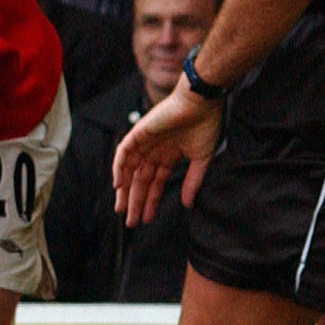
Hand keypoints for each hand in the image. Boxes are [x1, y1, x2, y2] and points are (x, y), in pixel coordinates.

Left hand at [110, 77, 221, 224]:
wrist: (202, 102)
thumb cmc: (205, 125)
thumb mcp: (201, 160)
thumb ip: (192, 181)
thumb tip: (187, 204)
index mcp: (169, 155)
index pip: (155, 183)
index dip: (151, 201)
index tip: (146, 219)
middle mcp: (154, 150)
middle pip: (140, 180)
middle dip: (135, 201)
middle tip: (131, 222)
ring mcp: (145, 142)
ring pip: (130, 170)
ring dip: (125, 190)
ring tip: (122, 209)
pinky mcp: (139, 132)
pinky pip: (124, 153)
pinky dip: (119, 168)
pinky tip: (118, 185)